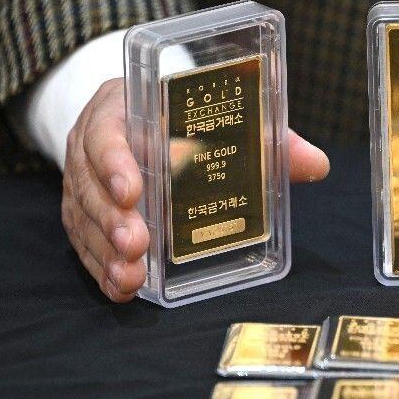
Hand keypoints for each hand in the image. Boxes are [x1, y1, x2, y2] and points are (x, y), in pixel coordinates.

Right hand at [62, 78, 329, 302]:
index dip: (115, 162)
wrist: (136, 117)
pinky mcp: (82, 212)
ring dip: (105, 251)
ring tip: (130, 278)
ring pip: (83, 217)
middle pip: (90, 183)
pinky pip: (83, 241)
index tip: (133, 190)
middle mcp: (91, 144)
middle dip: (112, 218)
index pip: (108, 132)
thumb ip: (268, 140)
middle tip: (136, 246)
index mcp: (122, 110)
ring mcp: (83, 181)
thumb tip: (317, 164)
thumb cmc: (184, 119)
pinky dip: (100, 268)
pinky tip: (121, 289)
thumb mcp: (222, 120)